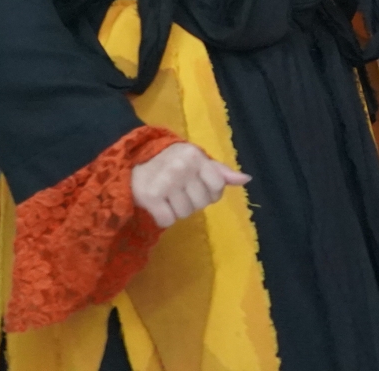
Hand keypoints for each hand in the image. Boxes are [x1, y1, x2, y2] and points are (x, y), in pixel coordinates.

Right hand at [131, 143, 248, 228]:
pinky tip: (159, 206)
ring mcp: (166, 182)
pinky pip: (167, 220)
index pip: (217, 185)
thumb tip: (246, 179)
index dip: (211, 192)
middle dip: (193, 202)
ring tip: (169, 198)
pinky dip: (164, 218)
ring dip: (178, 211)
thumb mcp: (196, 160)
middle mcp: (182, 167)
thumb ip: (220, 171)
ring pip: (185, 213)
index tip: (199, 188)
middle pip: (202, 202)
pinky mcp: (150, 196)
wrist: (132, 161)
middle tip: (180, 193)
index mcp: (196, 156)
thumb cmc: (171, 162)